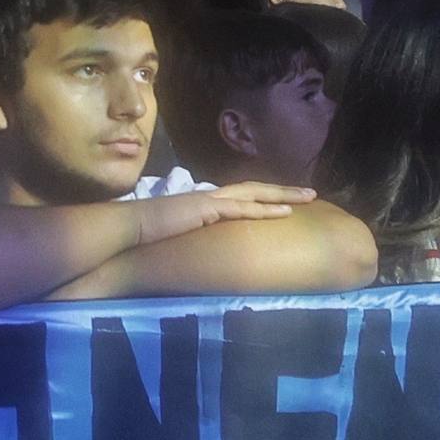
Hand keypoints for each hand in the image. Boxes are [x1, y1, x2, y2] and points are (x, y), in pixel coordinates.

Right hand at [133, 182, 315, 246]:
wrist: (130, 227)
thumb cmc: (147, 234)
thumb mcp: (177, 234)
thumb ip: (193, 236)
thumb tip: (202, 250)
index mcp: (203, 202)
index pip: (240, 196)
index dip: (263, 198)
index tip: (283, 201)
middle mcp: (210, 196)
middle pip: (254, 189)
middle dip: (283, 190)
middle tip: (309, 193)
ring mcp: (210, 200)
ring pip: (255, 194)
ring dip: (283, 195)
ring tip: (308, 197)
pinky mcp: (208, 209)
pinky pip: (244, 209)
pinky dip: (266, 209)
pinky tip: (286, 212)